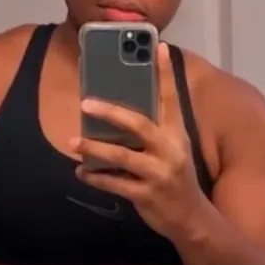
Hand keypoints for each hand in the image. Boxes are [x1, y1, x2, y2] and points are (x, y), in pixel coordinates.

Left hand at [73, 42, 206, 237]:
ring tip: (74, 141)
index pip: (172, 98)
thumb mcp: (174, 149)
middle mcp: (171, 150)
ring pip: (122, 156)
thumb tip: (120, 109)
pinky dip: (96, 177)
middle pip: (139, 125)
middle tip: (86, 103)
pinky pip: (115, 183)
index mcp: (177, 134)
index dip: (166, 73)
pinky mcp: (147, 195)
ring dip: (94, 148)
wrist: (191, 218)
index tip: (159, 47)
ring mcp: (159, 173)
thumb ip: (154, 129)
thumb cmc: (176, 176)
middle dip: (111, 112)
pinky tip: (81, 172)